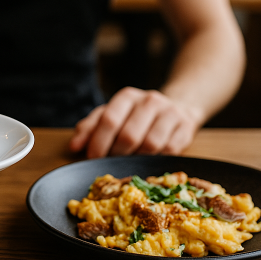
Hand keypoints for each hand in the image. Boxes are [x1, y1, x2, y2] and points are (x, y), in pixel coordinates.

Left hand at [69, 87, 203, 157]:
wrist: (176, 108)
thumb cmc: (135, 117)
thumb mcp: (110, 116)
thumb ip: (90, 128)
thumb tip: (74, 146)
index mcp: (127, 97)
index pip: (109, 120)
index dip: (99, 142)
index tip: (92, 156)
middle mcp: (150, 101)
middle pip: (129, 135)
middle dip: (117, 154)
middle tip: (111, 163)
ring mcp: (171, 113)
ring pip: (150, 145)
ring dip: (137, 159)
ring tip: (131, 161)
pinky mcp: (186, 128)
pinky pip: (169, 151)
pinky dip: (157, 160)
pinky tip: (150, 159)